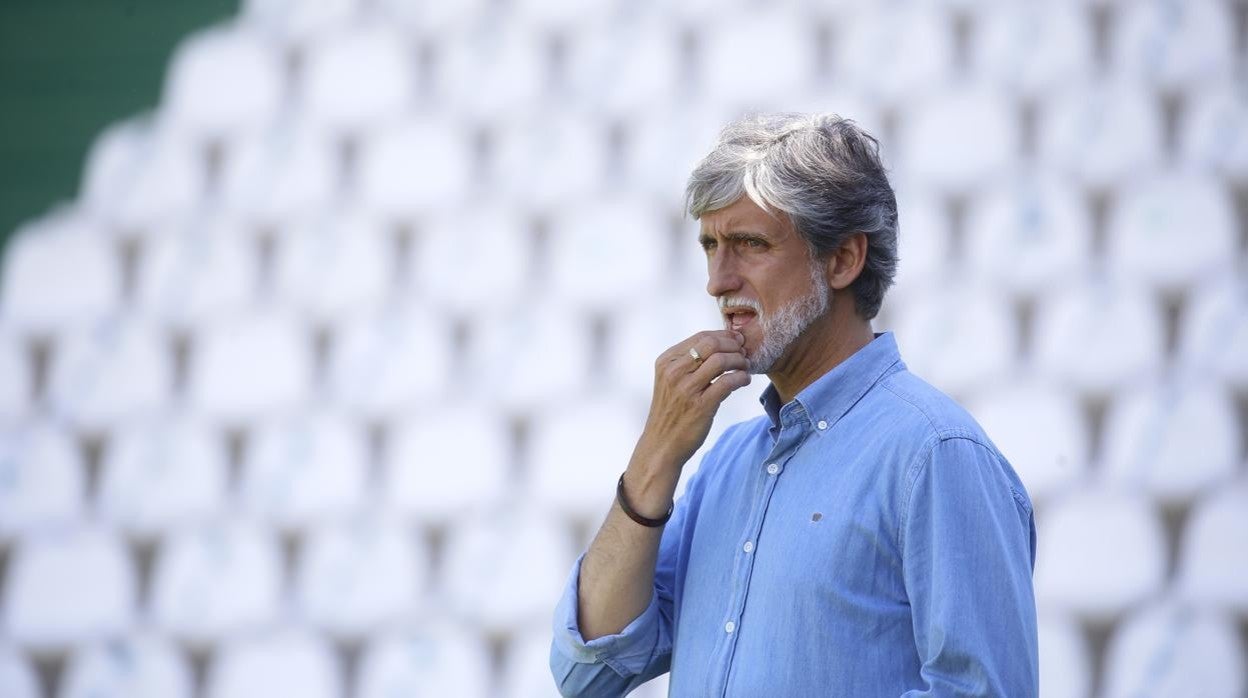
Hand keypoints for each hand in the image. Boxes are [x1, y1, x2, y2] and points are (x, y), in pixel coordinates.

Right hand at [633, 330, 750, 474]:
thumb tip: (720, 344)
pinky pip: (728, 382)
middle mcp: (674, 372)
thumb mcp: (670, 381)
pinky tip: (745, 380)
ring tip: (745, 367)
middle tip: (744, 353)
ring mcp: (686, 389)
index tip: (737, 341)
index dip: (724, 336)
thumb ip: (687, 362)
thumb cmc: (671, 412)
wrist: (661, 445)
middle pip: (712, 344)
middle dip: (733, 345)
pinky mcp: (700, 406)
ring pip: (721, 361)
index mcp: (666, 361)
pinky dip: (742, 378)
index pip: (701, 337)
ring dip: (739, 361)